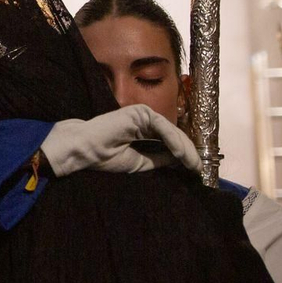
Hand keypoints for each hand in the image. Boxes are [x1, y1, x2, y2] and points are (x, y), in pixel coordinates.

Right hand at [38, 105, 199, 177]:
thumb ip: (159, 159)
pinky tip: (181, 155)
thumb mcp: (139, 162)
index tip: (194, 170)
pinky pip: (162, 127)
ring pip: (171, 131)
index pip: (169, 141)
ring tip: (193, 164)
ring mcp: (142, 114)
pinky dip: (173, 141)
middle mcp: (144, 119)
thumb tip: (180, 160)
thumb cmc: (104, 156)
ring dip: (185, 148)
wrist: (83, 150)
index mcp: (142, 130)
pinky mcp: (139, 112)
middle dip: (188, 152)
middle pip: (174, 135)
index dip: (183, 154)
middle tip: (198, 168)